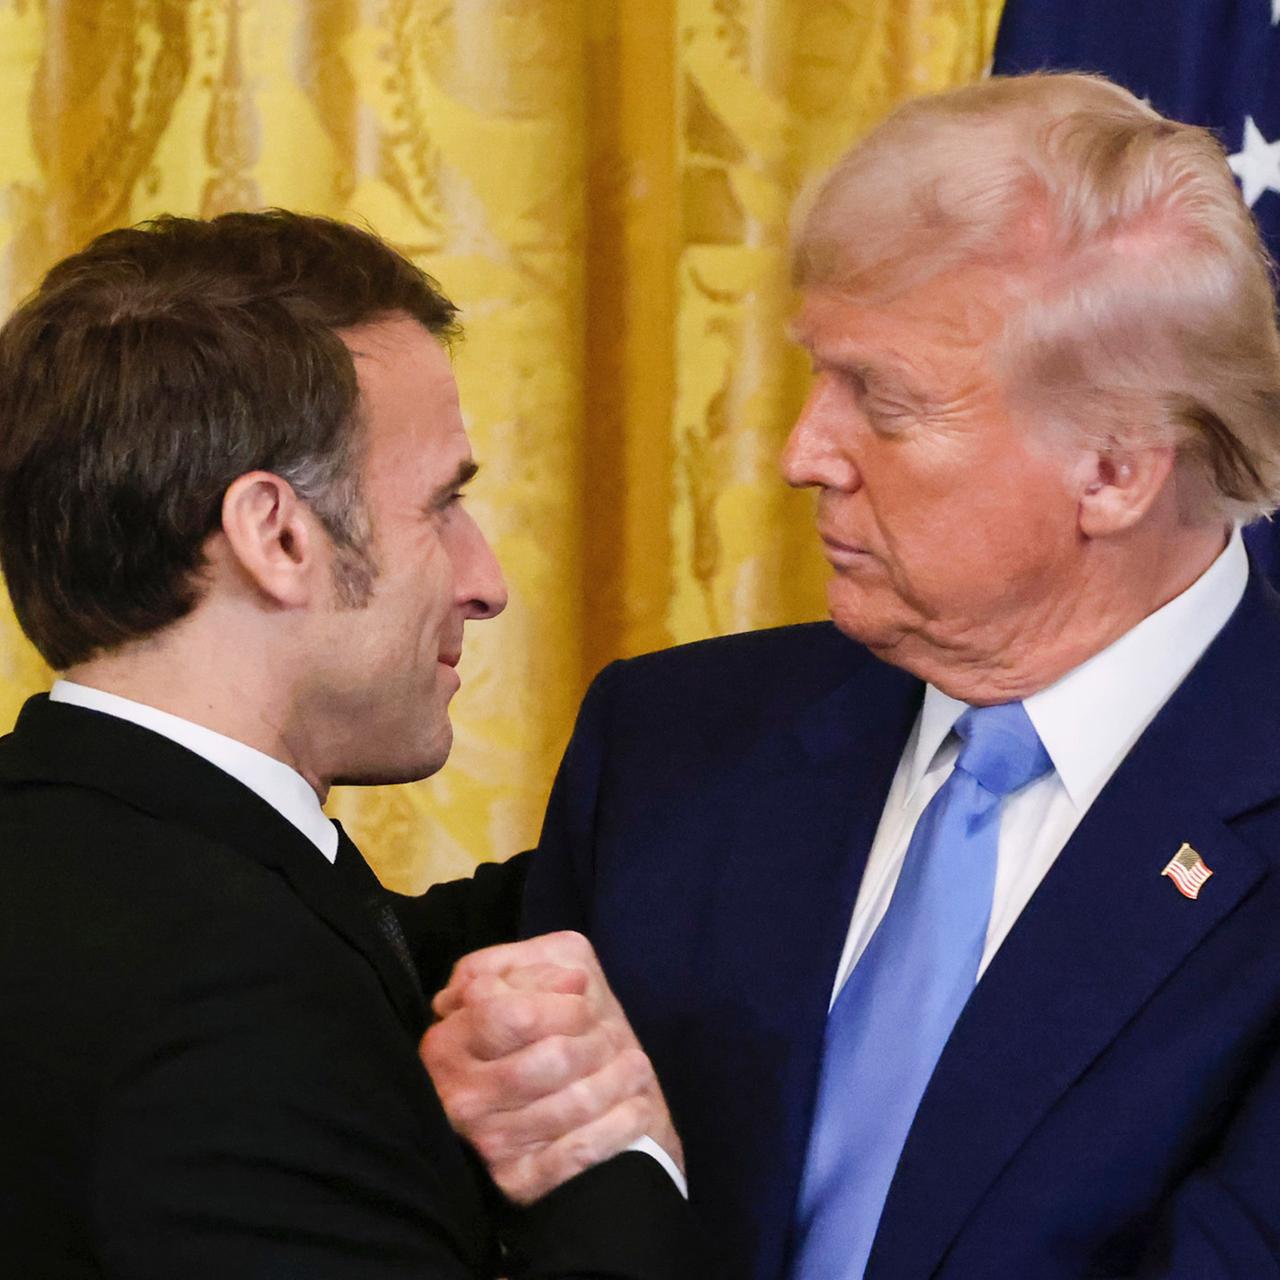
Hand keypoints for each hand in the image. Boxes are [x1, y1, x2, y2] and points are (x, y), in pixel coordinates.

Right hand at [421, 931, 683, 1203]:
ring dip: (617, 1080)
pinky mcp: (519, 1181)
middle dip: (596, 1043)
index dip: (559, 1006)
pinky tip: (636, 1107)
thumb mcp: (540, 980)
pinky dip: (618, 1126)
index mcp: (449, 1040)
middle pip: (550, 1060)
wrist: (569, 1111)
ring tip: (634, 1067)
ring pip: (572, 1105)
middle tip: (613, 1038)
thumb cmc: (555, 1030)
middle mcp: (460, 1095)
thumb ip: (539, 968)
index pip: (510, 1015)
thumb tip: (571, 983)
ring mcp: (487, 1142)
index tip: (585, 1002)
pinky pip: (579, 1153)